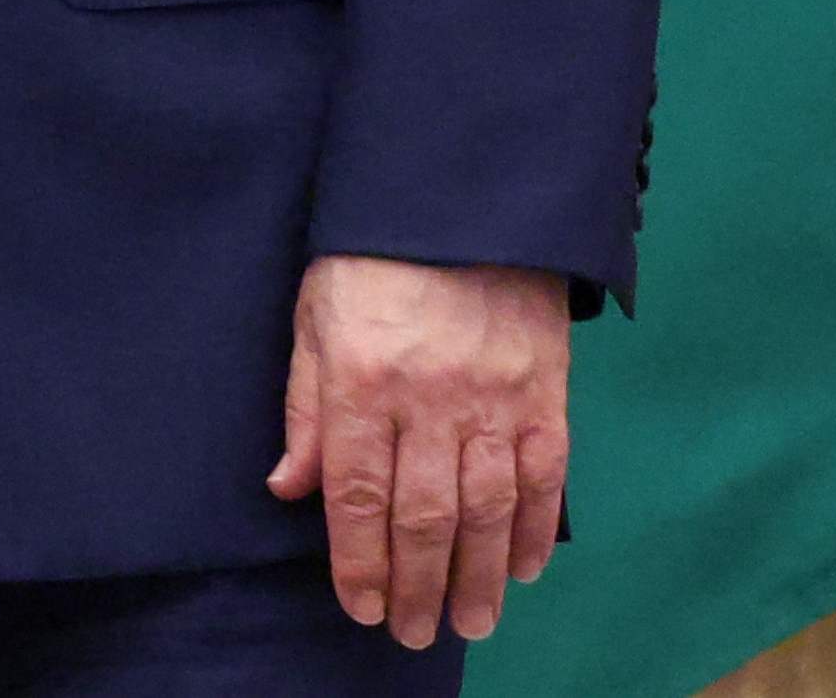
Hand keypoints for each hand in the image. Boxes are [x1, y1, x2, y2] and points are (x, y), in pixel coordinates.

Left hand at [267, 254, 569, 646]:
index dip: (359, 563)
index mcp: (362, 380)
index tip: (362, 609)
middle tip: (416, 635)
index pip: (357, 496)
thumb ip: (306, 408)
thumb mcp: (315, 318)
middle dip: (419, 587)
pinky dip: (534, 530)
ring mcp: (493, 398)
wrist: (464, 199)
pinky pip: (544, 476)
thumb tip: (290, 489)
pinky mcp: (544, 391)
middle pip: (425, 517)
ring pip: (487, 510)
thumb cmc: (374, 259)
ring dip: (478, 578)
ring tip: (470, 623)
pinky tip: (520, 570)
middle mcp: (429, 399)